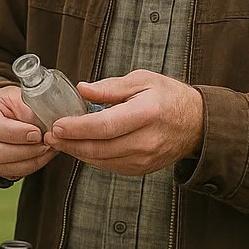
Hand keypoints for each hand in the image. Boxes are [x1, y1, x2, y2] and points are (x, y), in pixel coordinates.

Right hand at [0, 85, 57, 180]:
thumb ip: (29, 110)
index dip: (19, 134)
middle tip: (46, 144)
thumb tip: (45, 128)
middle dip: (27, 151)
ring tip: (47, 150)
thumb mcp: (18, 96)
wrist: (1, 110)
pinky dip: (29, 167)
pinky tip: (41, 156)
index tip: (38, 133)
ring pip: (5, 167)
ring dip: (31, 161)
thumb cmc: (9, 102)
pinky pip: (11, 173)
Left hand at [46, 70, 203, 175]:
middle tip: (50, 136)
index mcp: (146, 114)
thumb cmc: (169, 97)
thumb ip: (111, 87)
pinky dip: (92, 158)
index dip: (77, 128)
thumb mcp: (142, 80)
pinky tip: (81, 148)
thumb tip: (82, 89)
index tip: (57, 125)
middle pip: (99, 147)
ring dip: (77, 152)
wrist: (197, 123)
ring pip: (102, 160)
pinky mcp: (142, 169)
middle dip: (70, 143)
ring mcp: (145, 158)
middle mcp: (146, 140)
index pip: (104, 126)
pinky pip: (110, 166)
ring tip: (60, 142)